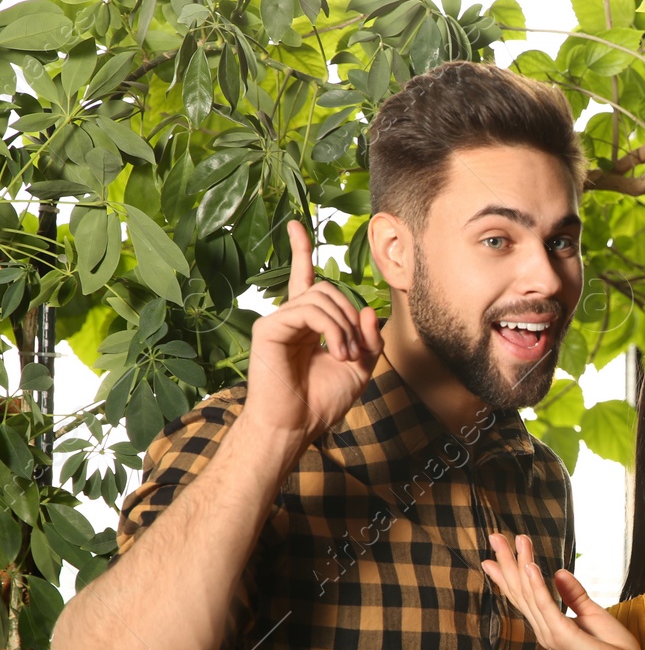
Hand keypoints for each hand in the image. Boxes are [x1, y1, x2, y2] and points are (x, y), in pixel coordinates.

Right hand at [240, 220, 382, 443]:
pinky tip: (335, 351)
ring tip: (345, 355)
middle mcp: (291, 318)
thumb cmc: (322, 401)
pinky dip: (331, 328)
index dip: (301, 252)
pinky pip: (308, 309)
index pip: (306, 280)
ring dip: (344, 325)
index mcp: (309, 324)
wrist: (297, 425)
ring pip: (322, 297)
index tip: (296, 224)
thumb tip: (370, 309)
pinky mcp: (269, 327)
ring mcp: (278, 321)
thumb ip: (369, 339)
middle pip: (328, 289)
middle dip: (352, 315)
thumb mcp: (360, 368)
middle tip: (355, 349)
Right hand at [481, 533, 644, 649]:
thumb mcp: (593, 615)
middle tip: (495, 536)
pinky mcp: (564, 635)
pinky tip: (530, 566)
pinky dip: (537, 585)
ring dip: (521, 564)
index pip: (524, 596)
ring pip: (530, 593)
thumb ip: (573, 595)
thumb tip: (559, 572)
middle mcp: (545, 630)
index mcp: (550, 626)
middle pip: (520, 591)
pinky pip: (547, 606)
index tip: (492, 556)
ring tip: (514, 541)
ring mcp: (551, 633)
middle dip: (508, 562)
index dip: (508, 575)